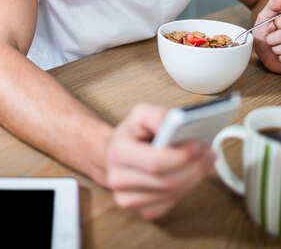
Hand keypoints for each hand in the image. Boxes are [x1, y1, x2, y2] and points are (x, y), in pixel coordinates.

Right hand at [105, 104, 214, 219]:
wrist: (117, 153)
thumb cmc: (132, 134)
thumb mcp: (140, 114)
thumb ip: (157, 115)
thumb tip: (175, 124)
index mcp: (118, 153)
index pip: (155, 162)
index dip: (180, 156)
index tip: (198, 145)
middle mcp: (119, 179)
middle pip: (166, 181)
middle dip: (193, 167)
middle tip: (208, 152)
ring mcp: (128, 199)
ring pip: (171, 193)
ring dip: (194, 177)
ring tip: (204, 160)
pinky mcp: (142, 210)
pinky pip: (171, 203)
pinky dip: (185, 188)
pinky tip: (190, 174)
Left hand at [252, 0, 280, 73]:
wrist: (265, 52)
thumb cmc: (264, 32)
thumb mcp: (265, 16)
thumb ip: (272, 6)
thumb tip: (280, 0)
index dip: (277, 23)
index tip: (275, 24)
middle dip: (273, 38)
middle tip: (271, 38)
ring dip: (276, 49)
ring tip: (276, 47)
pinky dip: (280, 58)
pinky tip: (280, 54)